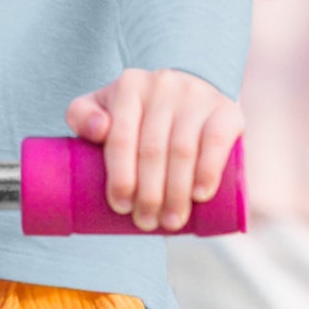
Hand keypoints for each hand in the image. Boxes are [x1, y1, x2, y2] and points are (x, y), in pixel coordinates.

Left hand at [65, 69, 243, 231]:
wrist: (187, 88)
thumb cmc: (139, 111)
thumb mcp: (104, 105)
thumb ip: (83, 115)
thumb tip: (99, 130)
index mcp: (129, 85)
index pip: (121, 137)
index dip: (120, 176)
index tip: (121, 207)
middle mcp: (163, 84)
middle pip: (152, 149)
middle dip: (148, 194)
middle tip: (146, 223)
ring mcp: (196, 95)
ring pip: (183, 150)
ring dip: (176, 193)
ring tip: (170, 222)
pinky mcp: (225, 109)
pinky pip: (216, 141)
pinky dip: (207, 171)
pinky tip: (200, 195)